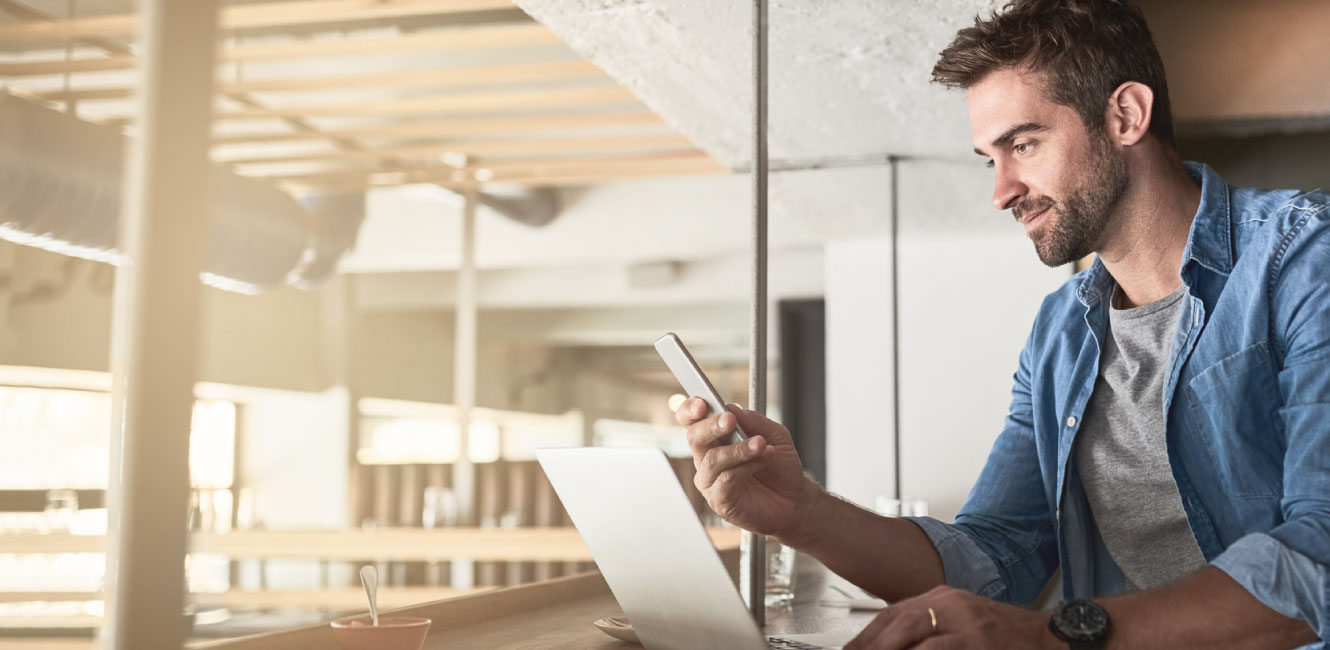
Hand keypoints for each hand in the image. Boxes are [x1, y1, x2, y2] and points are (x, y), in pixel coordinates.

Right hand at [675, 398, 810, 537]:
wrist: (795, 499)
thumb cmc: (780, 467)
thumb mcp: (774, 434)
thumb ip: (752, 421)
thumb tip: (730, 408)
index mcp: (715, 437)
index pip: (691, 420)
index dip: (690, 410)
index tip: (702, 404)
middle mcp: (708, 457)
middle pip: (694, 437)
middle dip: (711, 425)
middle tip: (730, 420)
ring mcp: (711, 480)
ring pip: (712, 459)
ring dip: (738, 449)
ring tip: (761, 444)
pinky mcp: (719, 500)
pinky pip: (725, 480)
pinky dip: (746, 467)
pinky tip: (762, 461)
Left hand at [844, 586, 1057, 649]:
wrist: (1044, 636)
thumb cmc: (1000, 636)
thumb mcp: (958, 624)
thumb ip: (927, 632)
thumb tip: (891, 645)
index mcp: (941, 597)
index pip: (893, 613)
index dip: (867, 635)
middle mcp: (949, 602)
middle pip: (897, 619)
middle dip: (870, 642)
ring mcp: (963, 619)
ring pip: (912, 628)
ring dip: (887, 646)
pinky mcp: (976, 637)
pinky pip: (938, 647)